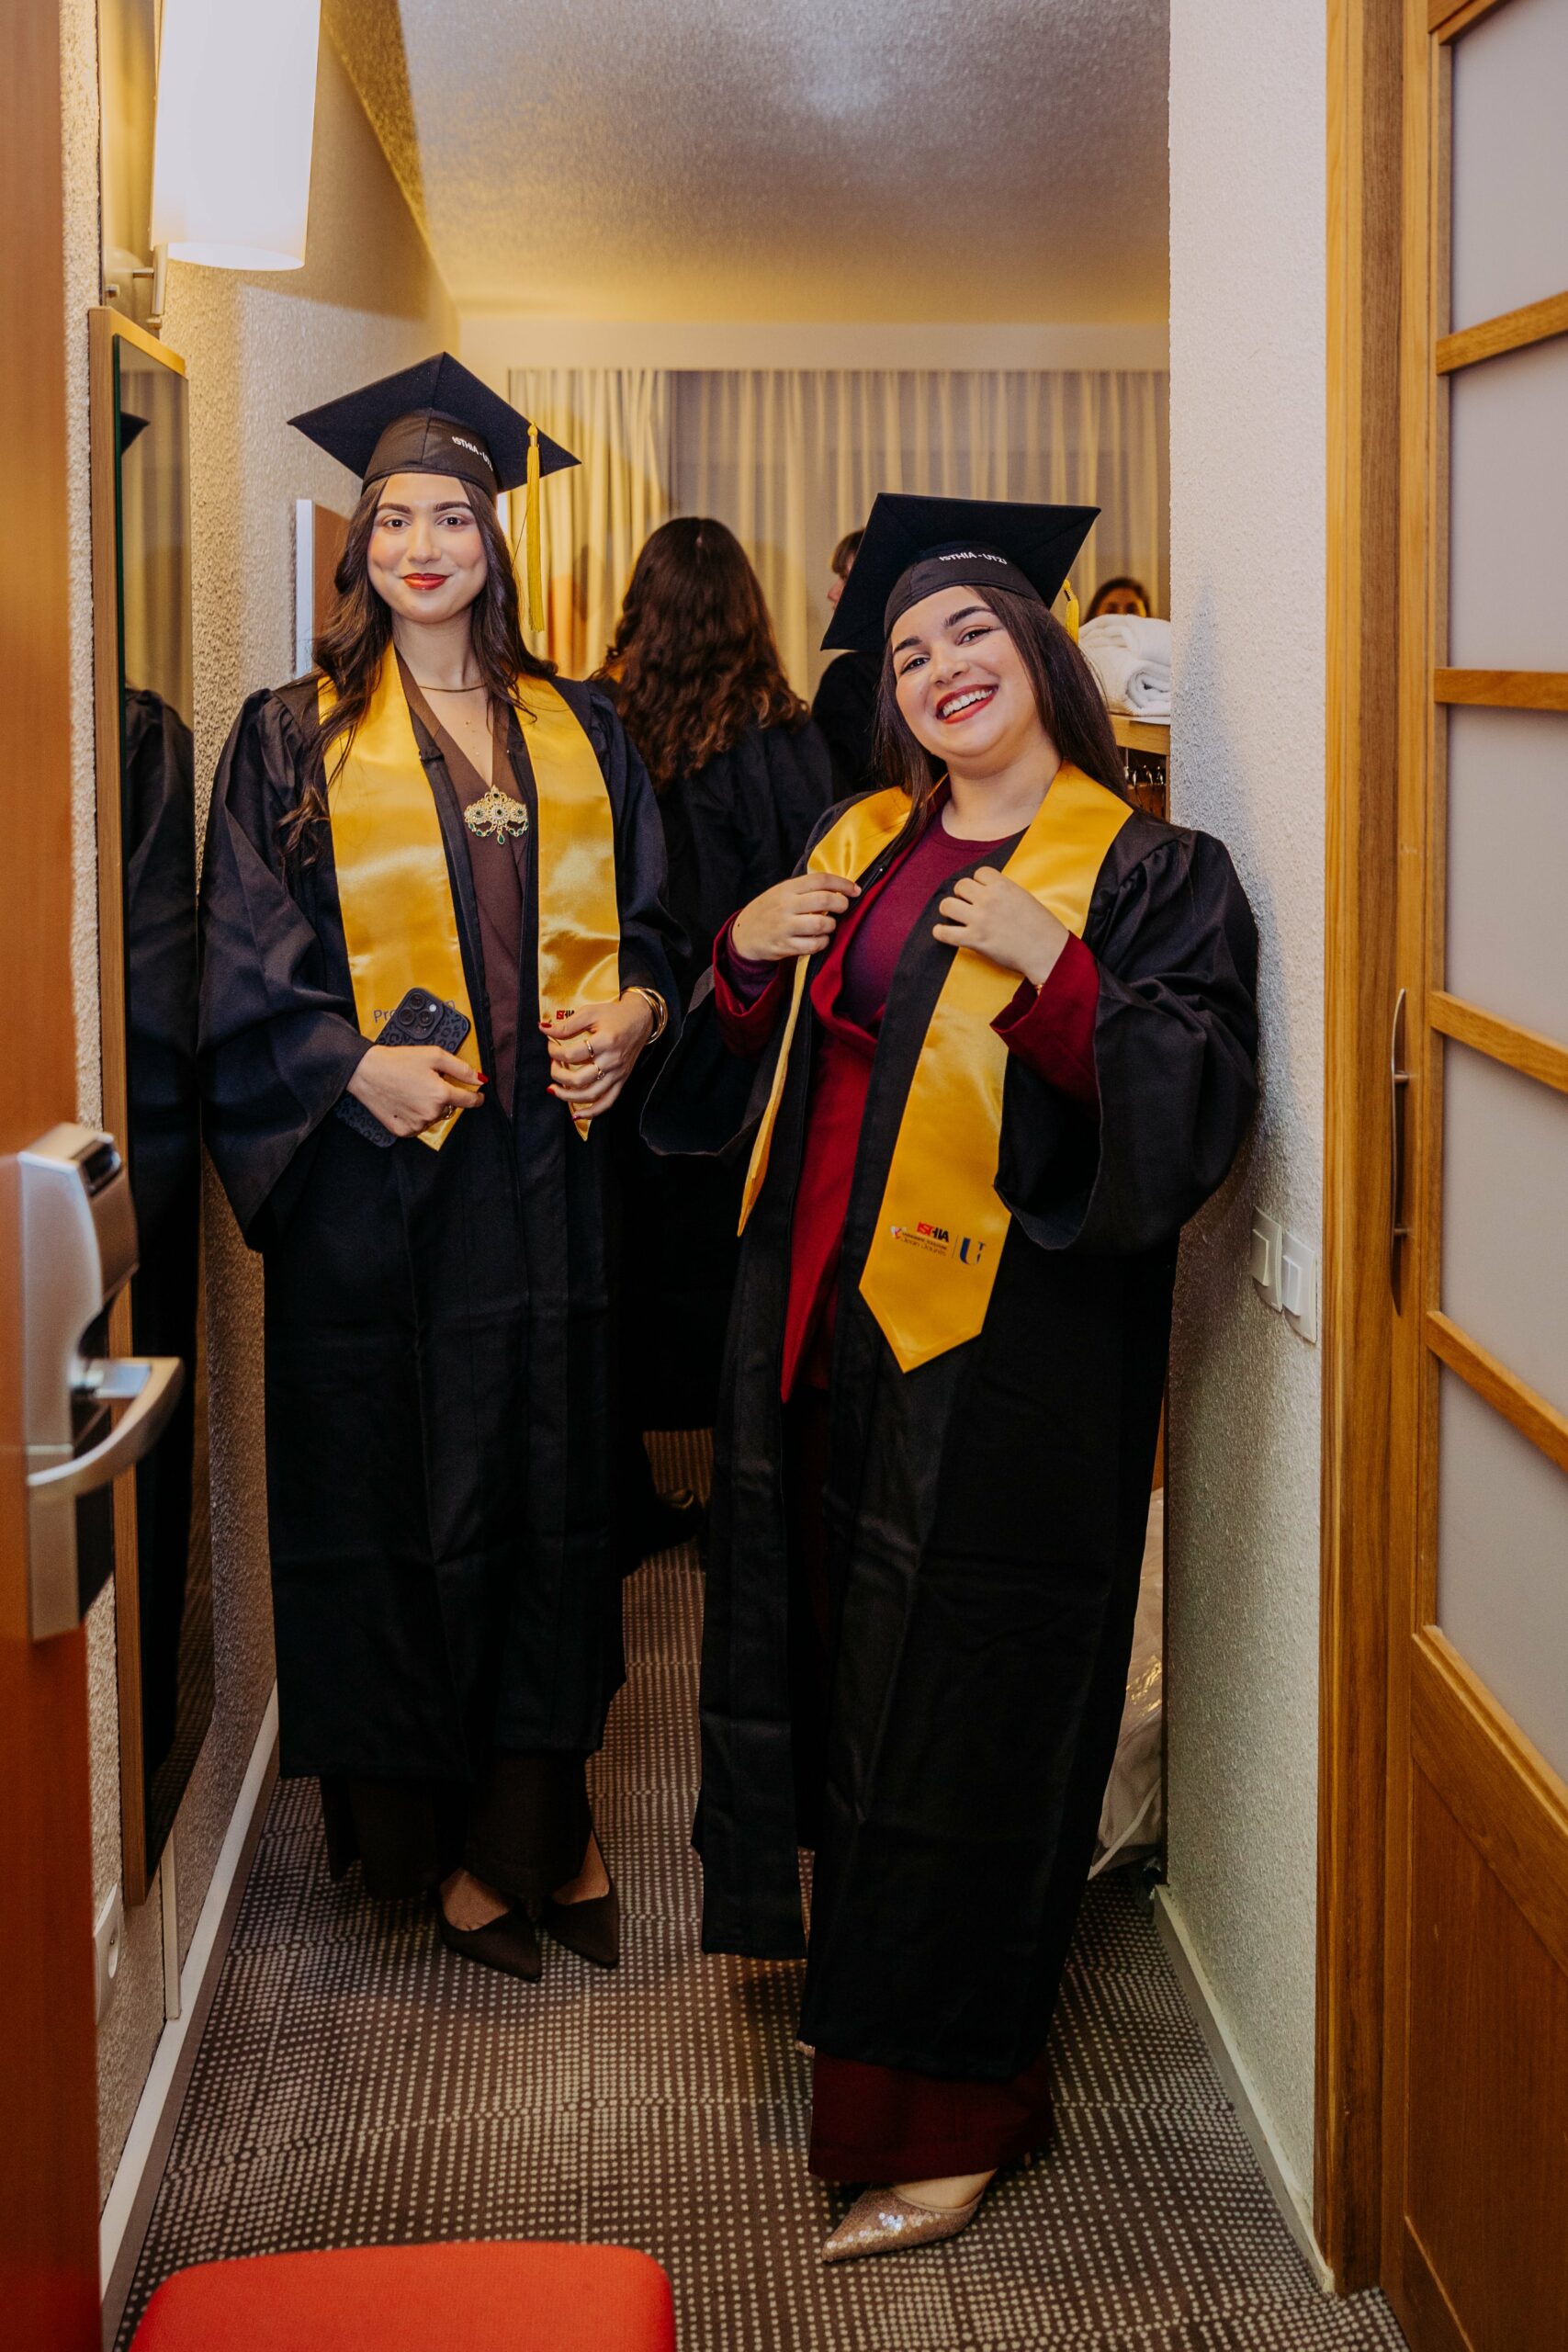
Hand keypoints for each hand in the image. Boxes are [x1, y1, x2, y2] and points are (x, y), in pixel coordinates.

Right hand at [346, 1043, 483, 1136]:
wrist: (366, 1072)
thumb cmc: (397, 1061)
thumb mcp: (434, 1055)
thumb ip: (461, 1068)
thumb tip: (479, 1079)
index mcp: (441, 1094)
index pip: (469, 1101)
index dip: (476, 1097)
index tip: (478, 1097)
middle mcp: (430, 1112)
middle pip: (449, 1108)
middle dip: (443, 1096)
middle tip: (426, 1082)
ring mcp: (416, 1123)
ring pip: (433, 1117)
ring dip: (429, 1107)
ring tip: (413, 1091)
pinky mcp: (403, 1130)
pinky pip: (418, 1126)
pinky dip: (415, 1116)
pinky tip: (405, 1102)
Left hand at [544, 991, 653, 1119]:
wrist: (641, 1019)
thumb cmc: (615, 1015)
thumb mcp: (590, 1012)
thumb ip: (567, 1024)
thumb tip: (544, 1029)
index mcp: (605, 1042)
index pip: (572, 1054)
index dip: (555, 1052)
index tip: (551, 1045)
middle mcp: (612, 1061)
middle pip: (579, 1079)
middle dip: (558, 1075)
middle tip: (553, 1065)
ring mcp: (618, 1074)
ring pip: (590, 1095)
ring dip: (568, 1096)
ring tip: (554, 1089)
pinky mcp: (621, 1080)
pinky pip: (607, 1102)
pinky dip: (592, 1112)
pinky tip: (577, 1114)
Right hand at [730, 872, 860, 962]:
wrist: (743, 934)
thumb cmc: (769, 911)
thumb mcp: (781, 892)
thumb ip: (805, 889)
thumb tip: (839, 888)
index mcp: (787, 888)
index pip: (821, 880)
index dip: (843, 884)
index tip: (855, 890)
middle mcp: (786, 906)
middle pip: (825, 900)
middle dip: (842, 904)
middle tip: (843, 908)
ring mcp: (784, 927)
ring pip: (821, 925)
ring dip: (832, 926)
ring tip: (828, 925)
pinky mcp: (784, 946)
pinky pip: (814, 945)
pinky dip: (822, 943)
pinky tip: (820, 939)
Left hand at [932, 868, 1067, 985]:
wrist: (1048, 952)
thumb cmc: (1043, 927)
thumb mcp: (1025, 898)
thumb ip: (1006, 892)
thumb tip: (991, 892)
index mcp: (1004, 886)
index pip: (979, 873)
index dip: (979, 882)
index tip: (982, 892)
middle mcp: (989, 899)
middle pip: (960, 885)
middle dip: (962, 894)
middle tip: (968, 905)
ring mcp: (980, 919)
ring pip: (947, 904)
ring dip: (949, 909)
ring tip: (954, 916)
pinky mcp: (974, 940)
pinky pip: (945, 932)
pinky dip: (940, 932)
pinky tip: (943, 932)